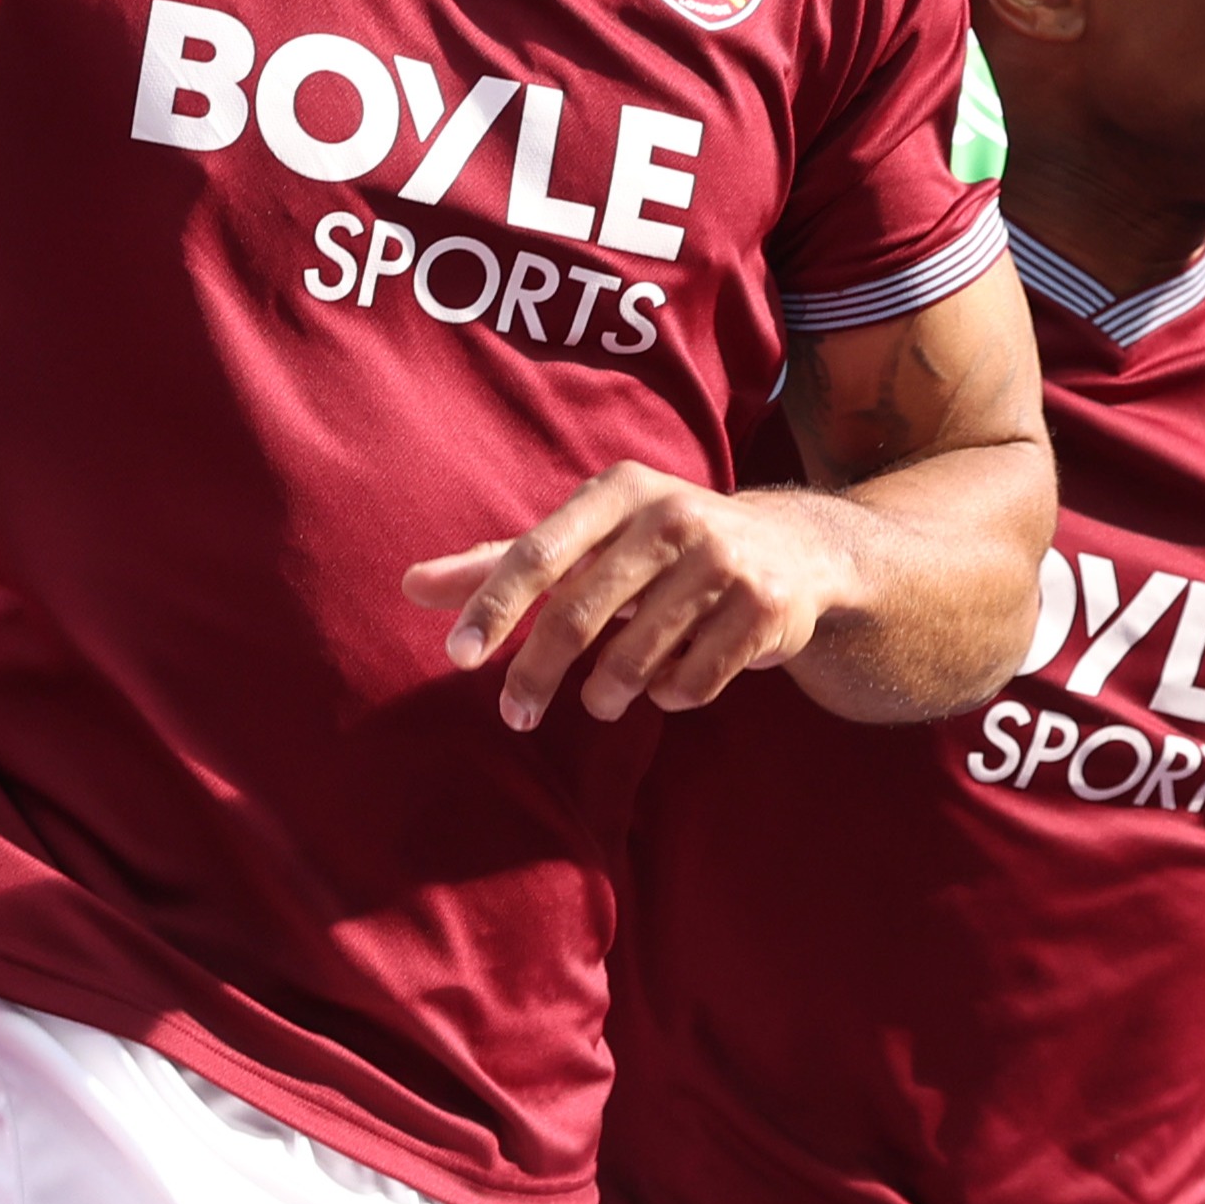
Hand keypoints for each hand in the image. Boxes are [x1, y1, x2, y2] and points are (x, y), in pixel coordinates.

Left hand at [407, 464, 862, 730]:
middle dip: (537, 674)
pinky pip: (690, 682)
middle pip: (579, 614)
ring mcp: (723, 562)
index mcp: (620, 490)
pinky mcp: (763, 609)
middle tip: (516, 713)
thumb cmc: (662, 547)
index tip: (459, 658)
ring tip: (604, 696)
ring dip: (607, 692)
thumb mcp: (589, 539)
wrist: (794, 549)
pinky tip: (671, 679)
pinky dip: (668, 695)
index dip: (494, 606)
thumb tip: (410, 585)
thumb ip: (503, 563)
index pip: (539, 553)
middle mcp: (672, 515)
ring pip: (635, 658)